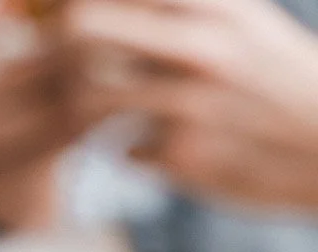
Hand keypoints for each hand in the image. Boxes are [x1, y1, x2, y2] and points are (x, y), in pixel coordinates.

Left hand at [64, 0, 317, 209]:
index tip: (60, 24)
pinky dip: (129, 151)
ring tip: (105, 114)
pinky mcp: (185, 156)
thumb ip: (174, 10)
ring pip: (86, 97)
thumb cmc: (276, 76)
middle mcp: (197, 46)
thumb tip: (82, 12)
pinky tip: (152, 148)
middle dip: (55, 50)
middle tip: (59, 69)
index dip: (66, 6)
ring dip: (84, 108)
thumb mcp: (237, 20)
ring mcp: (188, 103)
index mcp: (209, 4)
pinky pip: (120, 150)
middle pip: (78, 30)